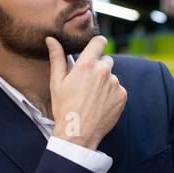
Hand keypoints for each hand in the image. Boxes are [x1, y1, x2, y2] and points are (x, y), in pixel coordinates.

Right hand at [46, 34, 126, 150]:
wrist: (78, 133)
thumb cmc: (64, 108)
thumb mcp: (57, 82)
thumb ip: (57, 58)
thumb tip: (51, 39)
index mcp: (86, 65)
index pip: (100, 41)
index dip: (97, 45)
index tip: (93, 51)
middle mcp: (103, 71)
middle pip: (106, 59)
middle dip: (98, 67)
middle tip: (87, 83)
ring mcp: (115, 84)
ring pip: (112, 76)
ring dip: (105, 82)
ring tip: (92, 97)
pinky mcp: (122, 96)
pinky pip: (118, 89)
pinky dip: (111, 94)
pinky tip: (100, 104)